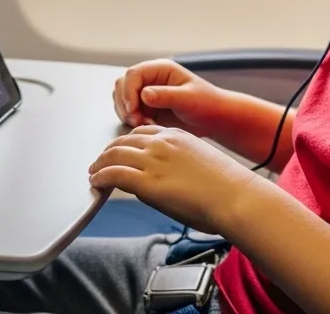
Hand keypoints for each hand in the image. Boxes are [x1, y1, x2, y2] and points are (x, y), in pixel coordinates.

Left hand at [89, 125, 260, 234]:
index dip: (127, 141)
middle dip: (109, 151)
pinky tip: (96, 182)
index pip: (142, 132)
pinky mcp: (147, 182)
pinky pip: (114, 174)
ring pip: (114, 155)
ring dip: (100, 163)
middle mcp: (162, 143)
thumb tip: (170, 177)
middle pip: (124, 141)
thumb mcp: (201, 162)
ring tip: (94, 172)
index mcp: (177, 135)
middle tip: (101, 161)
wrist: (235, 197)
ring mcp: (153, 161)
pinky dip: (101, 177)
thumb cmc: (227, 187)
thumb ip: (180, 163)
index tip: (120, 150)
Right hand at [112, 60, 231, 136]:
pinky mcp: (146, 108)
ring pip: (122, 99)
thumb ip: (166, 96)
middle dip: (125, 104)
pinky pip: (129, 112)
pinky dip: (132, 120)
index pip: (133, 74)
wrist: (214, 119)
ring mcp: (147, 94)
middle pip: (122, 85)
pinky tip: (146, 126)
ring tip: (143, 124)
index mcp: (160, 69)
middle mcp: (150, 79)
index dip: (128, 91)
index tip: (132, 109)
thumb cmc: (207, 104)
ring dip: (127, 113)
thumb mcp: (188, 99)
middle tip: (137, 120)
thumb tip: (144, 94)